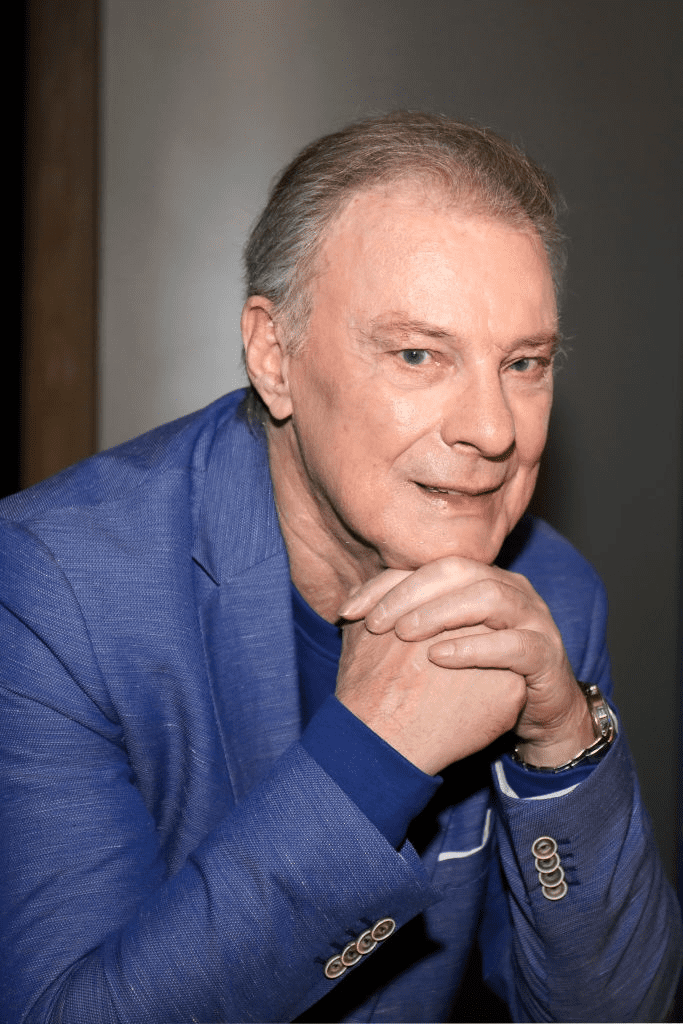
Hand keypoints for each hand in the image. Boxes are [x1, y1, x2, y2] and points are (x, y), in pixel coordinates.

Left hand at [338, 558, 593, 769]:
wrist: (538, 713)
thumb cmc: (478, 676)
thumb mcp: (436, 646)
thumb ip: (401, 623)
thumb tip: (346, 610)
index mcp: (480, 579)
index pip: (427, 566)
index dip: (385, 585)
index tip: (348, 612)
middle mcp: (509, 588)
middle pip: (457, 570)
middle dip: (410, 593)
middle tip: (377, 623)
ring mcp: (533, 618)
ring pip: (488, 596)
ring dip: (441, 612)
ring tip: (405, 634)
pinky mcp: (546, 654)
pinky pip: (513, 644)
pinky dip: (474, 647)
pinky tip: (439, 657)